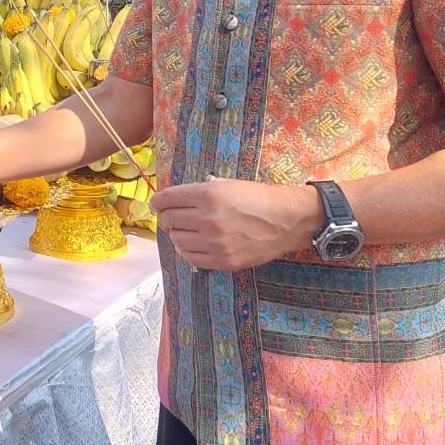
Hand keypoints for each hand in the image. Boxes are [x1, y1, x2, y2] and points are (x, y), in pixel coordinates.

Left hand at [151, 178, 321, 270]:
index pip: (167, 199)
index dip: (158, 201)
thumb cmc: (258, 197)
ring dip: (176, 234)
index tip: (158, 204)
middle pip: (169, 220)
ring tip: (184, 230)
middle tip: (171, 217)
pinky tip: (192, 244)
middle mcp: (208, 219)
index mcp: (208, 195)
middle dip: (166, 217)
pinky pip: (191, 258)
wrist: (286, 220)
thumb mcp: (228, 184)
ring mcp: (215, 242)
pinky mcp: (223, 260)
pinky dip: (187, 250)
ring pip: (177, 240)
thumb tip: (176, 200)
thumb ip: (200, 191)